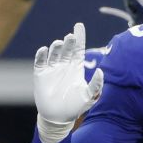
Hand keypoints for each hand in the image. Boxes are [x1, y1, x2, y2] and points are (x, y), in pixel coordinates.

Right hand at [34, 22, 102, 142]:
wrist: (58, 117)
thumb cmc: (76, 106)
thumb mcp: (90, 96)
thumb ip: (96, 85)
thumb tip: (102, 71)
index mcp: (76, 67)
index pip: (78, 48)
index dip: (79, 36)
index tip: (79, 25)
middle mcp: (64, 64)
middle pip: (66, 48)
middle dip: (68, 41)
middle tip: (70, 37)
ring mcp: (52, 68)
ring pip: (54, 52)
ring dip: (56, 47)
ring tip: (60, 44)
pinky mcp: (40, 74)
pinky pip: (40, 61)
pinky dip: (41, 55)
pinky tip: (44, 50)